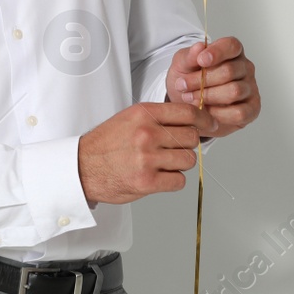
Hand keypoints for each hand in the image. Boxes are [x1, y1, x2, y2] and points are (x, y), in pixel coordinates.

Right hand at [77, 101, 215, 204]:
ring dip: (180, 163)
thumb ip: (158, 118)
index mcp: (143, 114)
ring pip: (188, 160)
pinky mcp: (147, 181)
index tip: (210, 124)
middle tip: (173, 148)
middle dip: (187, 144)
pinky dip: (173, 180)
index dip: (204, 119)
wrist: (82, 167)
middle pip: (192, 137)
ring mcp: (147, 158)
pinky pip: (179, 180)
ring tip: (162, 163)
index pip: (187, 112)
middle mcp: (147, 133)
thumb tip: (191, 122)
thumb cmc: (105, 144)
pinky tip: (159, 176)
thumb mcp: (129, 118)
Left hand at [165, 36, 259, 137]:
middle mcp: (245, 68)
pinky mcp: (252, 109)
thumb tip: (199, 47)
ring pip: (234, 91)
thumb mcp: (182, 65)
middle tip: (182, 86)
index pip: (232, 45)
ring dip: (208, 97)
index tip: (201, 60)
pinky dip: (218, 114)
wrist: (187, 103)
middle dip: (202, 80)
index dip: (217, 52)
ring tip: (189, 98)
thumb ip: (189, 56)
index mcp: (231, 52)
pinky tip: (205, 112)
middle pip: (229, 71)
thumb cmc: (188, 79)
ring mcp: (250, 88)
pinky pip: (239, 112)